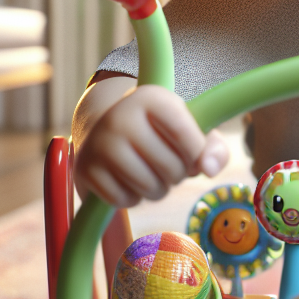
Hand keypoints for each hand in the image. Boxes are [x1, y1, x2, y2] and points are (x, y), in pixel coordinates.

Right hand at [73, 83, 229, 206]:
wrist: (106, 130)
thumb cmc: (160, 132)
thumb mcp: (189, 129)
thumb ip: (213, 148)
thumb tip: (209, 169)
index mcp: (152, 97)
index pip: (190, 139)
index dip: (197, 153)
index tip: (190, 147)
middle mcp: (120, 114)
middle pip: (173, 169)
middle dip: (177, 174)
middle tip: (167, 162)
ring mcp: (99, 142)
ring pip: (150, 188)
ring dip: (158, 189)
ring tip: (151, 172)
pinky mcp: (85, 168)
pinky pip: (125, 201)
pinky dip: (133, 198)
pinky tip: (129, 180)